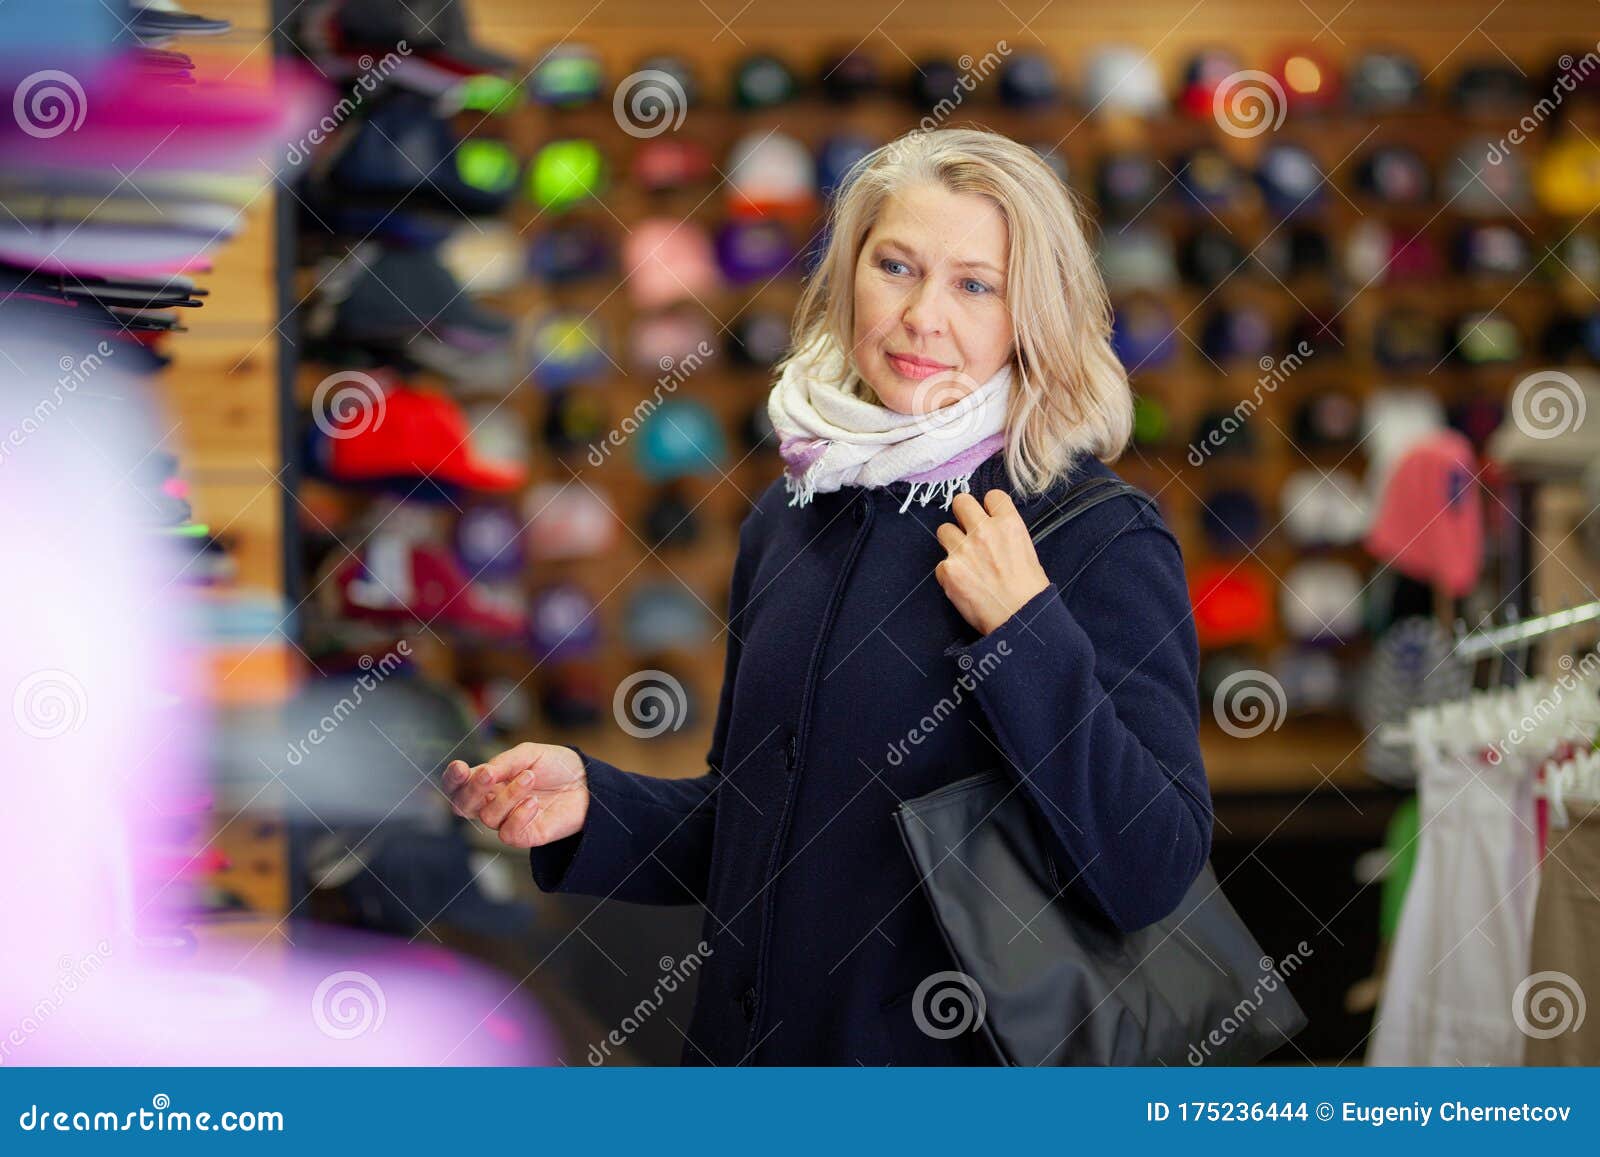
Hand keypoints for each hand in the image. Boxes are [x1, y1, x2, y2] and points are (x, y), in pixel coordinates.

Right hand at [443, 742, 587, 848]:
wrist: (588, 782)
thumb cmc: (557, 766)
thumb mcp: (528, 754)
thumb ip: (503, 763)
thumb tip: (481, 773)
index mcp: (489, 782)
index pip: (458, 786)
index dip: (452, 780)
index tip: (460, 767)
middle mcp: (494, 803)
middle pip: (462, 806)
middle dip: (471, 790)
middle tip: (488, 774)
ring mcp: (508, 821)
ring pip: (488, 817)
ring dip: (507, 796)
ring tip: (530, 778)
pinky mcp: (525, 836)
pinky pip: (508, 834)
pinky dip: (519, 816)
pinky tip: (534, 803)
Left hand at [934, 490, 1050, 635]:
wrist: (1019, 619)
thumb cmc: (1029, 592)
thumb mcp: (1028, 553)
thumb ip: (1006, 536)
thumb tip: (993, 532)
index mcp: (1009, 525)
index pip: (992, 496)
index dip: (989, 507)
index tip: (988, 517)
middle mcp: (984, 531)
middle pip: (960, 502)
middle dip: (963, 514)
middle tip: (968, 530)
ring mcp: (963, 549)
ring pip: (944, 529)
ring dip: (952, 542)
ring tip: (964, 559)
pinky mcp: (948, 570)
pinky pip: (941, 563)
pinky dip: (949, 573)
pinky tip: (963, 584)